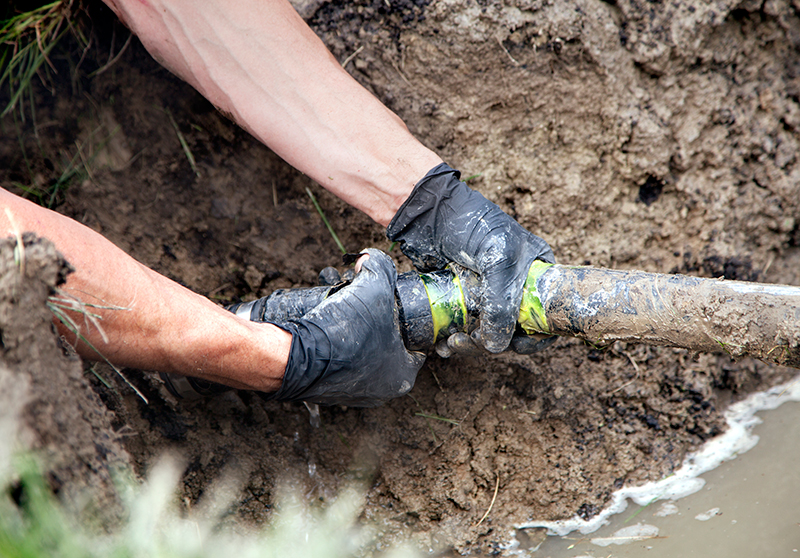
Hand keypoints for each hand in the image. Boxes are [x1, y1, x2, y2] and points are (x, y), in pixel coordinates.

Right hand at [266, 249, 424, 406]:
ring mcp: (352, 392)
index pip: (415, 344)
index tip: (393, 304)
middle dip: (374, 318)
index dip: (405, 319)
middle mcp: (379, 389)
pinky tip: (326, 322)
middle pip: (385, 343)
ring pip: (360, 349)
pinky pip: (337, 358)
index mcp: (402, 374)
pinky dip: (333, 340)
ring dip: (352, 327)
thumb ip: (380, 268)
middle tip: (362, 300)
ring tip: (341, 305)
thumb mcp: (373, 288)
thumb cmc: (343, 332)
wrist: (294, 357)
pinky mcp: (326, 388)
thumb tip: (370, 258)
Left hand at [387, 163, 554, 353]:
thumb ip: (501, 303)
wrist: (429, 211)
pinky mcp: (461, 299)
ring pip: (486, 333)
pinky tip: (442, 344)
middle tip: (472, 341)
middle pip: (514, 330)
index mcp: (535, 273)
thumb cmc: (472, 225)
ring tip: (451, 344)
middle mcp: (514, 286)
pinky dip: (455, 340)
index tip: (517, 345)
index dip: (536, 336)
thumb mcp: (498, 260)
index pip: (547, 314)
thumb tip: (496, 346)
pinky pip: (464, 328)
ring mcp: (487, 294)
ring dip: (471, 344)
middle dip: (493, 342)